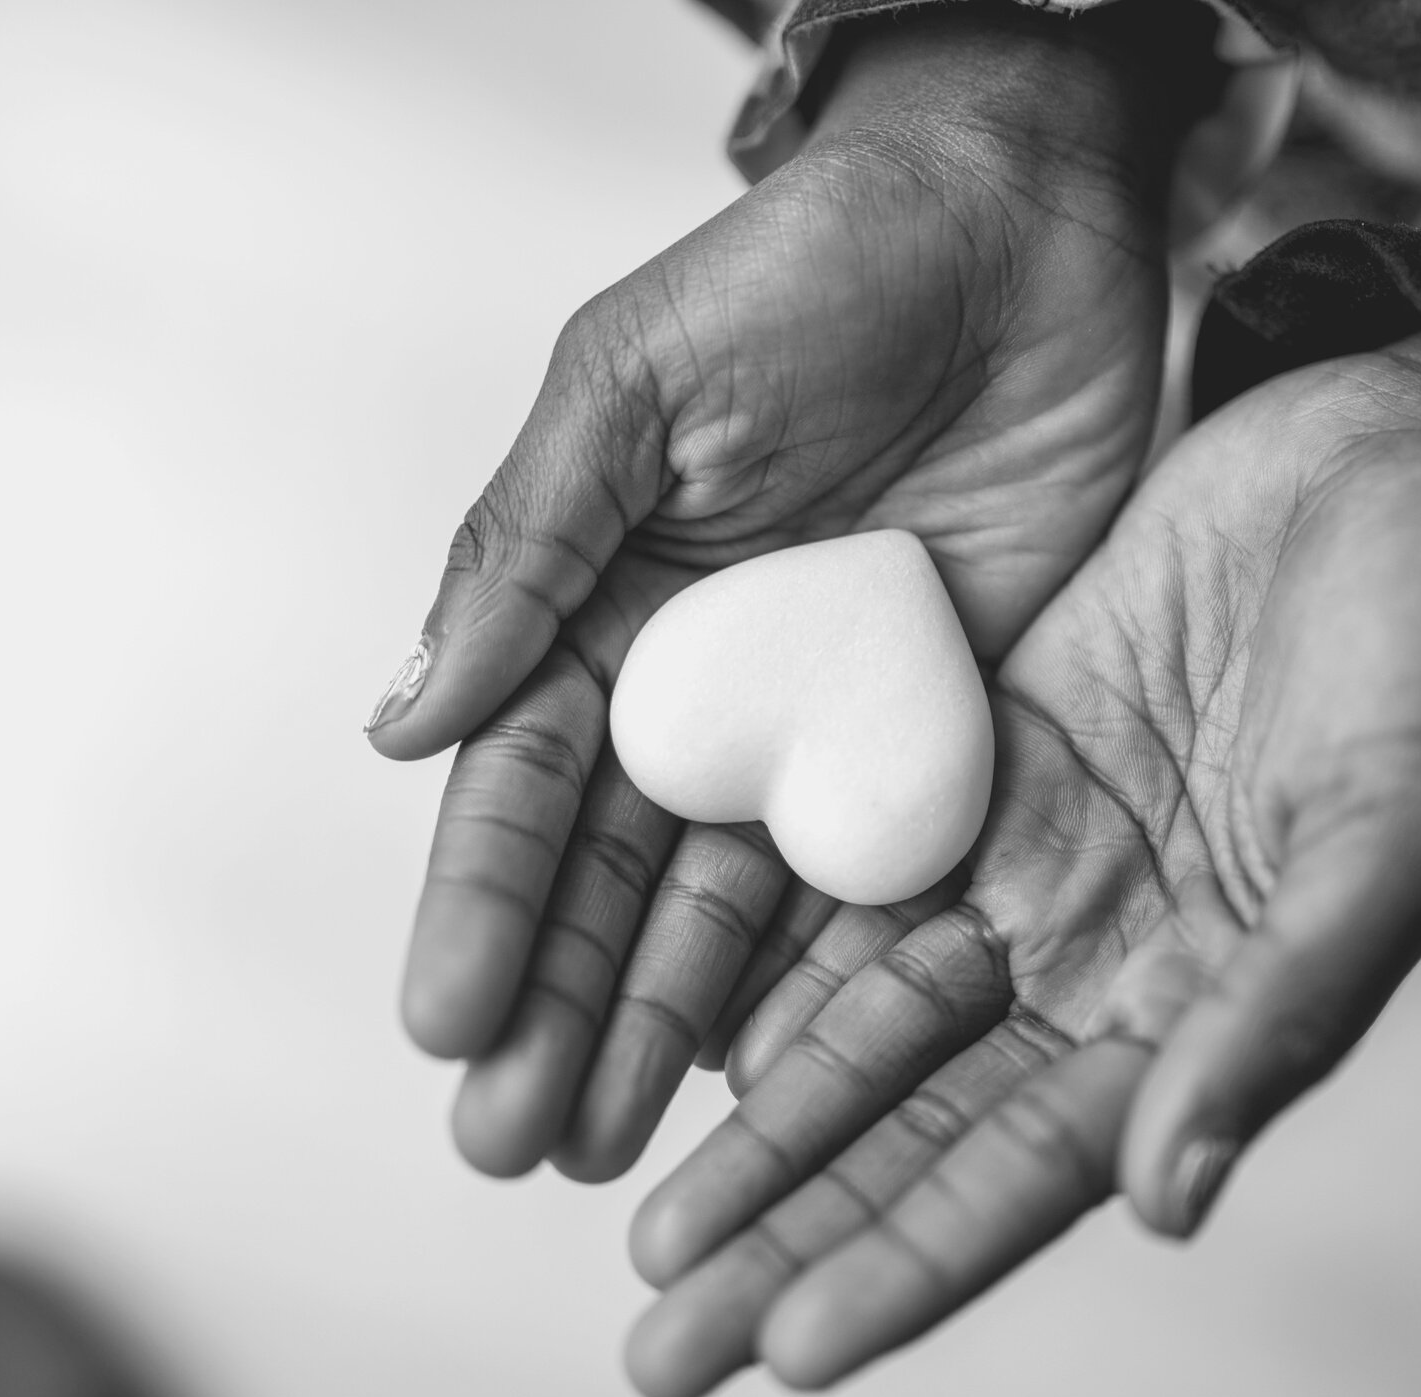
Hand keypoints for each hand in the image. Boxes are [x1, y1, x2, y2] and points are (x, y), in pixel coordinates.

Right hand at [367, 6, 1184, 1180]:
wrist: (1023, 219)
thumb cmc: (809, 272)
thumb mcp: (635, 390)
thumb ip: (527, 549)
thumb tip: (398, 721)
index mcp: (599, 610)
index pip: (521, 786)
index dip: (480, 907)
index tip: (444, 1028)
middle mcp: (698, 693)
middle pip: (611, 882)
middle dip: (559, 1011)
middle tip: (515, 1146)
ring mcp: (817, 730)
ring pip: (731, 912)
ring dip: (668, 1031)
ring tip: (616, 1153)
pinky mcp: (939, 741)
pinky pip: (880, 882)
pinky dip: (831, 983)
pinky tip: (780, 1083)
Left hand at [622, 331, 1420, 1396]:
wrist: (1412, 450)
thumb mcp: (1398, 818)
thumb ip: (1287, 1005)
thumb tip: (1164, 1200)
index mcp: (1210, 1003)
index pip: (1035, 1164)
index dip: (916, 1257)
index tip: (791, 1350)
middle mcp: (1102, 959)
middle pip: (919, 1126)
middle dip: (796, 1234)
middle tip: (659, 1346)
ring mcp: (1031, 864)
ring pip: (864, 1021)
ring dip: (755, 1128)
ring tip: (641, 1230)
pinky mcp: (976, 756)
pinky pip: (845, 873)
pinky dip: (764, 951)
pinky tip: (673, 1026)